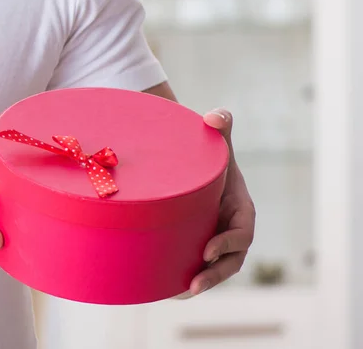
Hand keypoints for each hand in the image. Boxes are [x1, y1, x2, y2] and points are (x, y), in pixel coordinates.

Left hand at [179, 108, 255, 297]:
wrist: (191, 165)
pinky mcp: (195, 243)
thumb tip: (216, 115)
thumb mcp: (216, 142)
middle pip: (230, 260)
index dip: (229, 244)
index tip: (208, 250)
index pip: (242, 232)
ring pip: (212, 269)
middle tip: (192, 285)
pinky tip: (165, 288)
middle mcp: (228, 229)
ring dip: (199, 283)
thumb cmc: (207, 154)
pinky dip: (183, 278)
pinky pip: (194, 265)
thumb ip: (221, 127)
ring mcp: (213, 239)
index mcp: (239, 209)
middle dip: (215, 275)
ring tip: (178, 293)